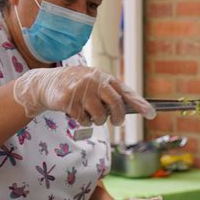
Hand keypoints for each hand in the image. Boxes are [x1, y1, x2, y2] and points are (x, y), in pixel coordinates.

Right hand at [13, 66, 155, 125]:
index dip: (140, 103)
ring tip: (88, 113)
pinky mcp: (69, 100)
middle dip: (118, 117)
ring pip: (99, 116)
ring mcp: (82, 90)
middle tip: (117, 122)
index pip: (126, 92)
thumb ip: (111, 94)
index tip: (152, 113)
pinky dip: (82, 120)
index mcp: (104, 77)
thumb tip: (130, 110)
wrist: (47, 83)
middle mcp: (95, 81)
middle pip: (116, 105)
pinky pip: (84, 120)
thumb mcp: (95, 84)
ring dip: (96, 120)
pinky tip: (75, 111)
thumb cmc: (78, 86)